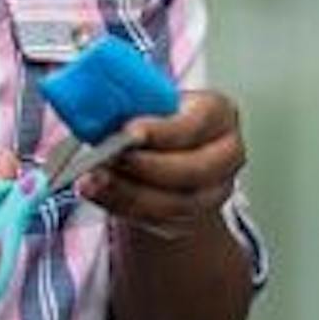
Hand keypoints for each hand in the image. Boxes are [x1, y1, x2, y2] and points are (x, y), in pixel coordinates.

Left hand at [76, 90, 244, 239]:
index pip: (196, 124)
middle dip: (144, 167)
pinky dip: (123, 208)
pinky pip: (159, 222)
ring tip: (93, 179)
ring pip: (176, 204)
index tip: (128, 132)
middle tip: (107, 157)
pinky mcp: (191, 218)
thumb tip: (96, 99)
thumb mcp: (147, 97)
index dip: (162, 132)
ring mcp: (214, 191)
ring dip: (128, 193)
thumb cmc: (156, 117)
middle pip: (193, 170)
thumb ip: (129, 99)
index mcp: (218, 113)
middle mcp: (225, 154)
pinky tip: (98, 193)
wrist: (165, 149)